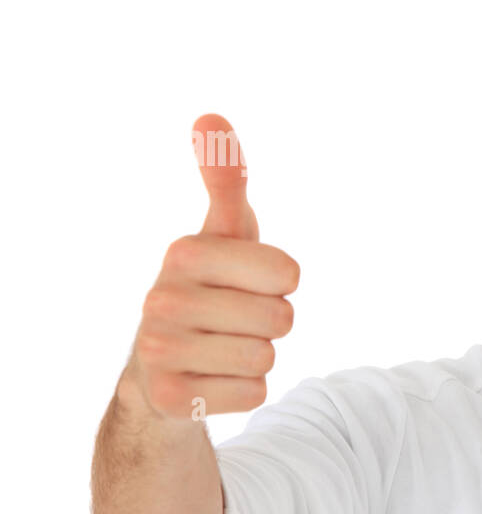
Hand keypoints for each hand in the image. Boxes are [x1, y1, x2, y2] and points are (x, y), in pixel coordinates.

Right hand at [121, 113, 300, 420]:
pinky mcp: (171, 398)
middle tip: (235, 319)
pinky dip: (245, 389)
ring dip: (258, 356)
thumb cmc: (209, 285)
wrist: (160, 365)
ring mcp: (160, 351)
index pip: (289, 275)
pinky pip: (254, 393)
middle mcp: (161, 299)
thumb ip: (226, 178)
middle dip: (271, 322)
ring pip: (267, 358)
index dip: (280, 283)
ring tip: (222, 346)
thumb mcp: (226, 231)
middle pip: (281, 320)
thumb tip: (211, 116)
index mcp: (183, 253)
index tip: (248, 282)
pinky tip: (213, 377)